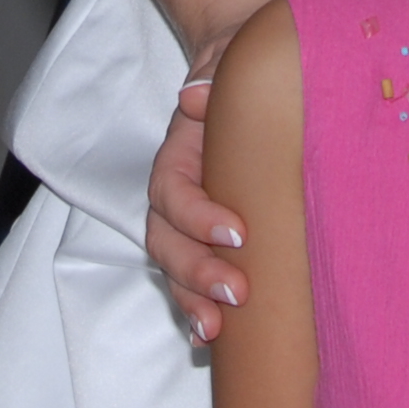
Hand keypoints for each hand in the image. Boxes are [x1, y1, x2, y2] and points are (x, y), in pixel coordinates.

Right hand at [148, 65, 248, 341]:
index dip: (197, 216)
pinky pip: (190, 274)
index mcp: (180, 152)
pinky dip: (194, 306)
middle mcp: (177, 189)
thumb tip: (196, 97)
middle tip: (235, 293)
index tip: (238, 234)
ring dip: (189, 298)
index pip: (172, 191)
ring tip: (214, 330)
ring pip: (171, 263)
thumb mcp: (227, 69)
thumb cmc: (239, 75)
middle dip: (194, 271)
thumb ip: (212, 81)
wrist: (244, 70)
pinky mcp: (207, 235)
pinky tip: (207, 338)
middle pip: (164, 238)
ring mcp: (188, 216)